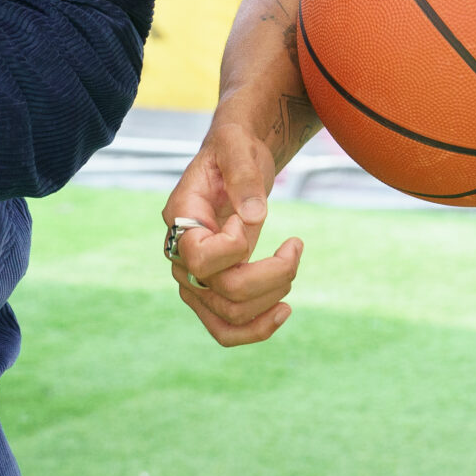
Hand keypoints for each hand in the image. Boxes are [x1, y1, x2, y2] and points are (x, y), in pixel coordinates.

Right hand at [163, 116, 301, 346]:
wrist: (233, 161)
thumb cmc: (234, 148)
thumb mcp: (237, 146)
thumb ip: (242, 175)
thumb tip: (253, 217)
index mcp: (180, 218)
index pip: (200, 258)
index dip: (236, 245)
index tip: (253, 214)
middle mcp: (180, 255)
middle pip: (223, 292)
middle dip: (272, 275)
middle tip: (295, 245)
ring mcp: (193, 279)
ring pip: (230, 317)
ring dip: (273, 297)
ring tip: (292, 264)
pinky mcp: (211, 292)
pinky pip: (226, 329)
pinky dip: (257, 330)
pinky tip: (283, 311)